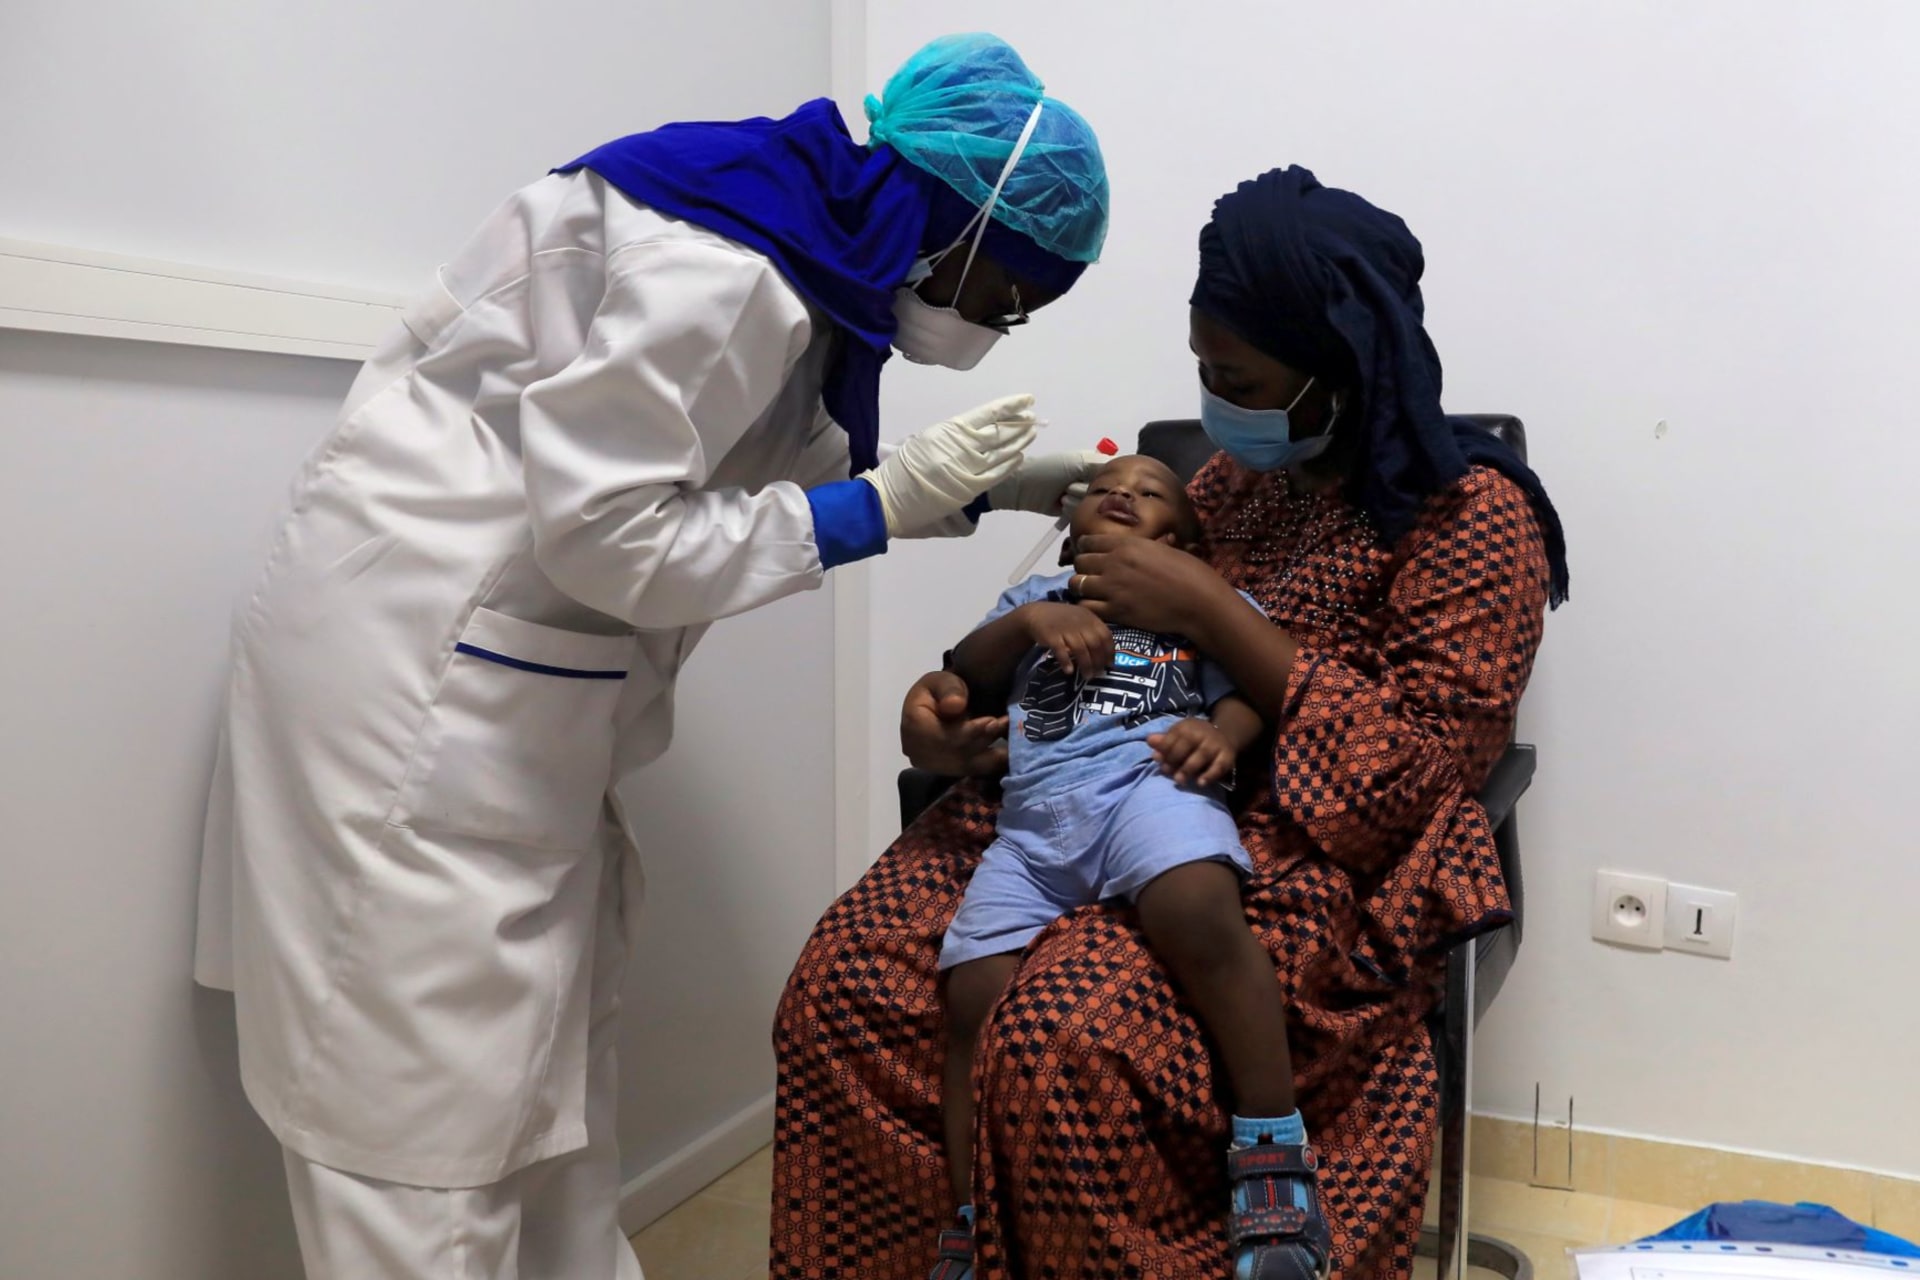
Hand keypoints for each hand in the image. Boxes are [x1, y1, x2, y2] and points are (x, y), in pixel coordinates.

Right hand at [859, 395, 1039, 535]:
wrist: (888, 499)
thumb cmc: (901, 468)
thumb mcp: (926, 439)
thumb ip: (952, 435)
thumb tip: (976, 431)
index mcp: (949, 430)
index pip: (988, 413)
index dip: (1011, 406)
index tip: (1026, 399)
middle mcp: (962, 446)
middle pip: (1000, 432)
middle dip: (1020, 423)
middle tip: (1032, 417)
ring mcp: (968, 469)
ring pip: (1003, 452)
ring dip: (1020, 441)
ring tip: (1032, 433)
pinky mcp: (970, 490)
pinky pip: (997, 474)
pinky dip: (1011, 465)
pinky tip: (1020, 457)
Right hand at [900, 670, 1008, 775]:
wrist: (935, 707)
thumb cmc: (939, 691)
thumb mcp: (942, 680)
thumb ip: (948, 689)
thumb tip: (954, 706)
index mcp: (913, 726)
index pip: (942, 736)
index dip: (968, 732)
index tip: (992, 721)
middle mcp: (918, 751)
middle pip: (956, 754)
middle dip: (984, 740)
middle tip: (1007, 725)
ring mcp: (931, 766)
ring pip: (966, 765)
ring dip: (992, 753)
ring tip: (1012, 736)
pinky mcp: (944, 773)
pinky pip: (971, 771)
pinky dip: (991, 762)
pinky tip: (1008, 751)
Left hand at [987, 449, 1108, 515]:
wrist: (1024, 487)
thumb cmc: (1049, 469)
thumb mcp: (1075, 462)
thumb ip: (1100, 465)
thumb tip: (1124, 470)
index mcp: (1096, 465)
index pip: (1117, 475)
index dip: (1112, 482)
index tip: (1097, 483)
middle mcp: (1094, 481)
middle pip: (1106, 494)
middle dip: (1085, 491)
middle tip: (1069, 486)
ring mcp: (1085, 497)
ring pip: (1094, 506)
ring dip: (1075, 501)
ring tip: (1062, 494)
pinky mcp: (1076, 511)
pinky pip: (1083, 515)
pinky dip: (1070, 510)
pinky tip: (1060, 505)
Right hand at [1020, 601, 1112, 675]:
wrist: (1037, 613)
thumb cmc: (1063, 620)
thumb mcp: (1080, 620)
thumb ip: (1093, 633)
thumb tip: (1107, 657)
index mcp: (1089, 618)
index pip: (1105, 635)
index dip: (1109, 651)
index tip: (1109, 665)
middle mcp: (1079, 622)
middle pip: (1094, 644)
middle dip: (1098, 661)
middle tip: (1098, 673)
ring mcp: (1065, 628)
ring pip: (1080, 649)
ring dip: (1085, 665)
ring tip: (1087, 676)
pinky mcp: (1051, 635)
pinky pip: (1060, 650)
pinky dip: (1066, 662)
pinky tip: (1069, 671)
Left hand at [1072, 534, 1234, 636]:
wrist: (1198, 601)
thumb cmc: (1189, 572)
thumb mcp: (1165, 549)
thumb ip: (1147, 546)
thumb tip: (1152, 540)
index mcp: (1126, 544)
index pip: (1088, 541)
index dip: (1086, 548)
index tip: (1090, 554)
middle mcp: (1114, 563)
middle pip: (1079, 562)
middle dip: (1083, 568)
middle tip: (1091, 575)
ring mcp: (1112, 588)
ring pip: (1077, 584)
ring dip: (1082, 588)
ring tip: (1091, 592)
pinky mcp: (1115, 611)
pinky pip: (1086, 607)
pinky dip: (1088, 607)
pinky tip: (1098, 607)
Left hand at [1149, 717, 1237, 786]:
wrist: (1224, 735)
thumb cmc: (1193, 739)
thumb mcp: (1178, 736)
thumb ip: (1164, 741)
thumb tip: (1149, 741)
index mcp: (1187, 726)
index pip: (1172, 737)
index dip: (1164, 750)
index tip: (1159, 761)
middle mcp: (1202, 732)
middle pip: (1186, 745)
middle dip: (1174, 760)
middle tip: (1168, 772)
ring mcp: (1216, 744)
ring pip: (1202, 755)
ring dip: (1188, 769)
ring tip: (1179, 780)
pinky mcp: (1228, 755)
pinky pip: (1219, 766)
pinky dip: (1210, 775)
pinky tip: (1200, 783)